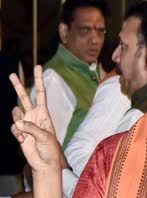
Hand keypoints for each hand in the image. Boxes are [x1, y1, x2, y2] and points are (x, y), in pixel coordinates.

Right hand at [10, 65, 61, 197]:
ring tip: (25, 133)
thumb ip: (31, 128)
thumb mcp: (45, 137)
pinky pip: (12, 128)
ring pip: (15, 113)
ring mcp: (25, 123)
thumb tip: (17, 122)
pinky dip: (16, 134)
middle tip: (12, 74)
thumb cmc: (50, 148)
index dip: (39, 80)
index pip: (40, 93)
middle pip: (24, 97)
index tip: (38, 67)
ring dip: (17, 123)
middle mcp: (34, 115)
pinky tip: (23, 140)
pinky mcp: (18, 131)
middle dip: (18, 86)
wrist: (44, 162)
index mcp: (44, 113)